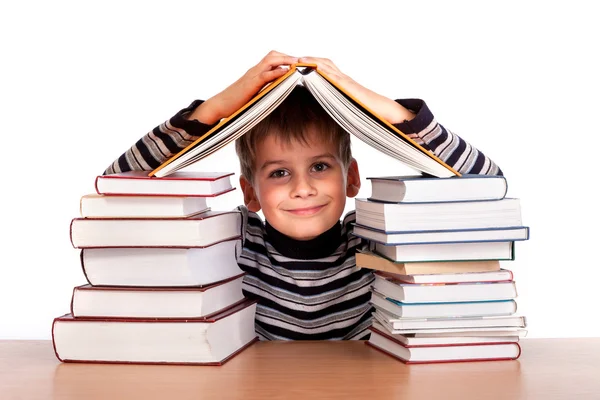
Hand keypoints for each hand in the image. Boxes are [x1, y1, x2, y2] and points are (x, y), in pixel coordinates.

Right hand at [188, 51, 297, 123]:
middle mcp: (254, 71)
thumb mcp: (253, 94)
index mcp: (255, 73)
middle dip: (288, 56)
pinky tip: (286, 72)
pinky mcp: (251, 84)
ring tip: (298, 63)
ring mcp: (252, 76)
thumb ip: (264, 90)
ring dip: (285, 60)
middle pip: (273, 55)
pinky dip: (276, 72)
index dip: (285, 59)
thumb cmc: (235, 102)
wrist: (220, 105)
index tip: (299, 63)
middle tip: (303, 61)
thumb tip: (276, 92)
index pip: (272, 59)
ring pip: (270, 61)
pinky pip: (265, 74)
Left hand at [299, 56, 414, 123]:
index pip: (325, 69)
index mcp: (342, 83)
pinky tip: (312, 69)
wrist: (382, 110)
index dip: (313, 65)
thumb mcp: (347, 106)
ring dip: (312, 61)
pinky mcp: (347, 86)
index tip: (299, 64)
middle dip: (309, 59)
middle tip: (294, 59)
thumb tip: (328, 110)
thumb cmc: (366, 111)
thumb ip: (337, 104)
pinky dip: (322, 70)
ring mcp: (345, 81)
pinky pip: (332, 75)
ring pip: (327, 66)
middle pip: (324, 63)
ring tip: (299, 60)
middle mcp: (343, 79)